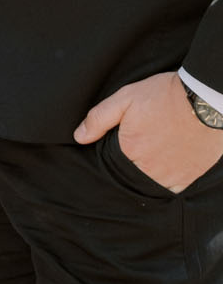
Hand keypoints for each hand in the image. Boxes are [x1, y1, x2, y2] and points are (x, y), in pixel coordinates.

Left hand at [75, 71, 222, 192]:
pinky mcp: (189, 179)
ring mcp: (171, 177)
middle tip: (146, 140)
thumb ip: (98, 119)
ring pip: (152, 183)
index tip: (128, 138)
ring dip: (151, 171)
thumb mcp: (125, 98)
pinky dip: (168, 178)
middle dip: (134, 161)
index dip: (118, 150)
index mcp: (129, 150)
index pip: (113, 163)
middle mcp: (149, 169)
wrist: (203, 100)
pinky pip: (172, 188)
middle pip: (132, 174)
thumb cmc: (164, 96)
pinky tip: (170, 159)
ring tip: (158, 148)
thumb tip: (79, 137)